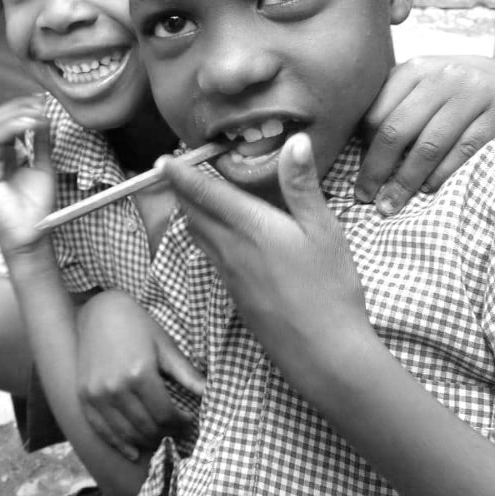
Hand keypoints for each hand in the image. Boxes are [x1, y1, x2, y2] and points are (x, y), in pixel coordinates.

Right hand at [0, 96, 54, 258]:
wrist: (31, 234)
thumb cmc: (35, 207)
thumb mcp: (43, 166)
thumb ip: (41, 143)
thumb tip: (43, 118)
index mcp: (0, 155)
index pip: (3, 122)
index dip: (20, 108)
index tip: (41, 100)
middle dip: (17, 107)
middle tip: (39, 102)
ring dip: (13, 115)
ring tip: (36, 112)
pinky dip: (8, 128)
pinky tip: (27, 124)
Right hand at [76, 290, 204, 460]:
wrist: (100, 310)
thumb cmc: (137, 325)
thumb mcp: (165, 345)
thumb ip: (187, 374)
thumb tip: (211, 393)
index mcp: (140, 373)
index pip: (165, 414)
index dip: (181, 423)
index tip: (189, 420)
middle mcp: (116, 388)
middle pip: (146, 427)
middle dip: (166, 433)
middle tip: (177, 431)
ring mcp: (97, 394)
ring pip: (126, 434)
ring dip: (146, 441)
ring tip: (160, 438)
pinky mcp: (84, 397)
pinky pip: (102, 431)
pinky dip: (118, 445)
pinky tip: (133, 452)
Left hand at [159, 134, 371, 393]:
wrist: (322, 353)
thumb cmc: (330, 288)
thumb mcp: (324, 230)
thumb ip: (302, 186)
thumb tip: (294, 142)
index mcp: (250, 226)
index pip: (204, 192)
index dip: (181, 174)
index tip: (164, 160)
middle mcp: (230, 248)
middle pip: (193, 213)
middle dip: (180, 190)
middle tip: (173, 172)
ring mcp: (229, 274)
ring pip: (198, 236)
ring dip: (190, 213)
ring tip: (191, 198)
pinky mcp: (234, 294)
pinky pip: (209, 256)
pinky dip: (204, 236)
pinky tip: (219, 237)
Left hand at [357, 55, 494, 215]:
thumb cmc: (449, 93)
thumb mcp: (419, 88)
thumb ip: (390, 109)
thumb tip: (356, 156)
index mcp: (413, 69)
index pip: (376, 114)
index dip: (363, 150)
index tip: (356, 177)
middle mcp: (442, 76)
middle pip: (397, 130)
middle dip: (376, 169)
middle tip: (364, 197)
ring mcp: (474, 93)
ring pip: (429, 145)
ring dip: (406, 181)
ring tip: (391, 204)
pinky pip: (465, 151)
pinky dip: (442, 175)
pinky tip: (427, 190)